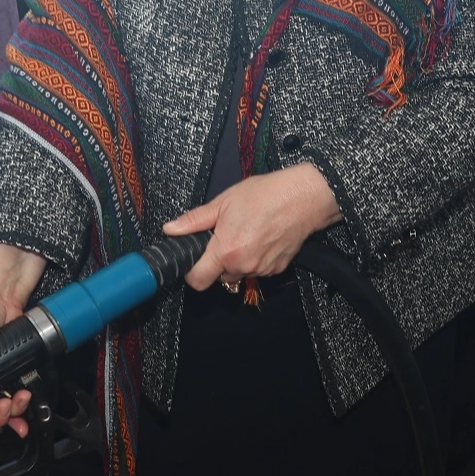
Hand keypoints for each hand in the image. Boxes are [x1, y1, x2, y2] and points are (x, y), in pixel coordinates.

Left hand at [163, 163, 341, 291]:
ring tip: (246, 234)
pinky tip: (262, 239)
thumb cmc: (265, 195)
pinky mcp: (277, 270)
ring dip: (237, 261)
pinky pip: (257, 270)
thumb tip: (171, 229)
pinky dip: (255, 260)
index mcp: (225, 251)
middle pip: (218, 278)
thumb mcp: (224, 202)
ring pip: (238, 274)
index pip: (197, 280)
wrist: (303, 198)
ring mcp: (261, 270)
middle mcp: (242, 266)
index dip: (191, 271)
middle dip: (217, 262)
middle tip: (224, 237)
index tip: (194, 258)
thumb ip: (195, 220)